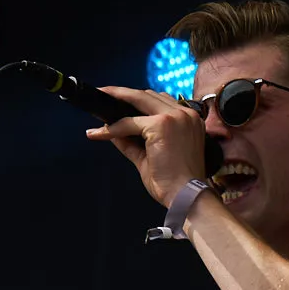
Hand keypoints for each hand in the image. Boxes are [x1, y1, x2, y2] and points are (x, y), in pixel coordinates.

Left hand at [83, 86, 205, 207]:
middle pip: (147, 94)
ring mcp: (174, 118)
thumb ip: (133, 142)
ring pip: (137, 100)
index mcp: (189, 120)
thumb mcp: (151, 156)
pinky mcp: (161, 125)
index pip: (160, 101)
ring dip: (116, 101)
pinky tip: (100, 134)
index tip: (120, 102)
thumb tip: (113, 131)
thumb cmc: (175, 183)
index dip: (137, 100)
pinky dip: (113, 128)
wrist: (187, 197)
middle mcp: (185, 114)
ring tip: (99, 107)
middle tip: (103, 95)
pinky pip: (129, 122)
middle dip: (122, 93)